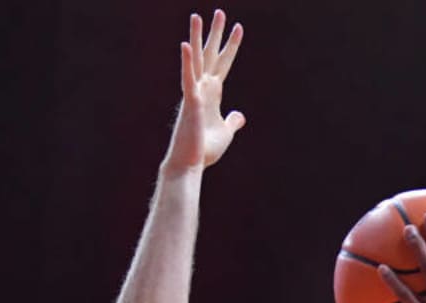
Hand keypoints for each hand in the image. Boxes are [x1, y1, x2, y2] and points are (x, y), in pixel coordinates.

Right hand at [163, 10, 246, 173]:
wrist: (189, 165)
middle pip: (210, 55)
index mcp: (212, 95)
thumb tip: (240, 115)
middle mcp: (202, 89)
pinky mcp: (190, 103)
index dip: (231, 46)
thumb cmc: (204, 150)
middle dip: (215, 34)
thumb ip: (232, 121)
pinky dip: (187, 63)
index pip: (223, 64)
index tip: (239, 28)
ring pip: (196, 61)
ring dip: (197, 38)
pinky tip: (186, 45)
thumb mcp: (225, 133)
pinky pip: (187, 80)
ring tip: (197, 16)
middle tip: (220, 12)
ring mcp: (194, 94)